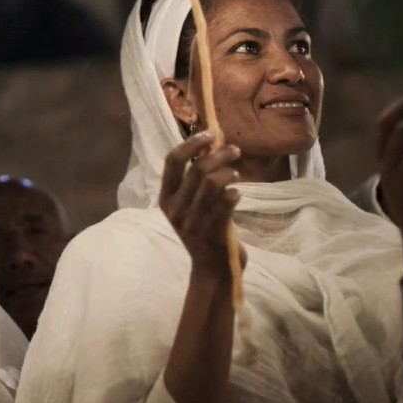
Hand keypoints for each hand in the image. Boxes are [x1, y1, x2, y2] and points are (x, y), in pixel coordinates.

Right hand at [160, 132, 242, 278]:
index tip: (211, 134)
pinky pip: (226, 202)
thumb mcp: (190, 205)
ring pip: (212, 183)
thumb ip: (195, 180)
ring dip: (228, 173)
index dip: (192, 143)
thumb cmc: (204, 230)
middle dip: (219, 154)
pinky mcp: (211, 231)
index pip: (172, 161)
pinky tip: (237, 195)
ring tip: (236, 174)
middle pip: (197, 168)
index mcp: (165, 198)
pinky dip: (234, 194)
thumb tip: (212, 145)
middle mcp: (175, 208)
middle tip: (235, 150)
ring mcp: (192, 221)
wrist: (211, 269)